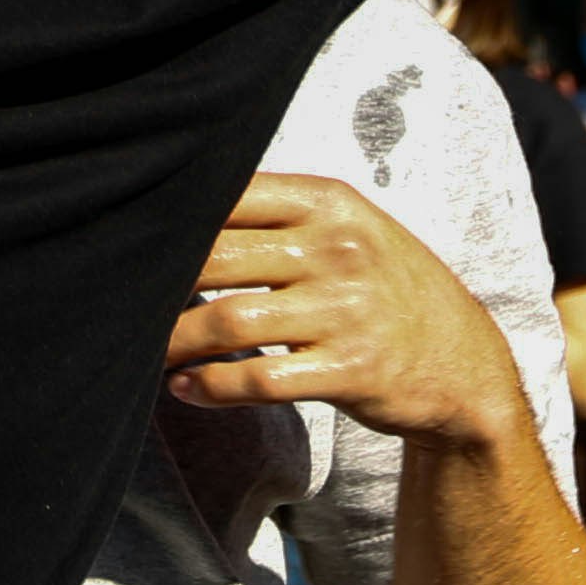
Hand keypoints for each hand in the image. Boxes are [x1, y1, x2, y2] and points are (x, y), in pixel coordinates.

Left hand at [164, 175, 516, 449]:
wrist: (464, 362)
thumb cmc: (386, 286)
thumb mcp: (350, 229)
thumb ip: (282, 213)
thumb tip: (182, 208)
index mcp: (331, 203)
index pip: (230, 195)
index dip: (172, 218)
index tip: (129, 237)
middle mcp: (337, 249)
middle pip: (216, 256)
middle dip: (158, 283)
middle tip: (121, 300)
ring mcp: (345, 311)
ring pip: (227, 321)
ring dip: (172, 341)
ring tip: (145, 351)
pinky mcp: (349, 370)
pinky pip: (259, 379)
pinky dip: (210, 387)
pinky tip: (184, 388)